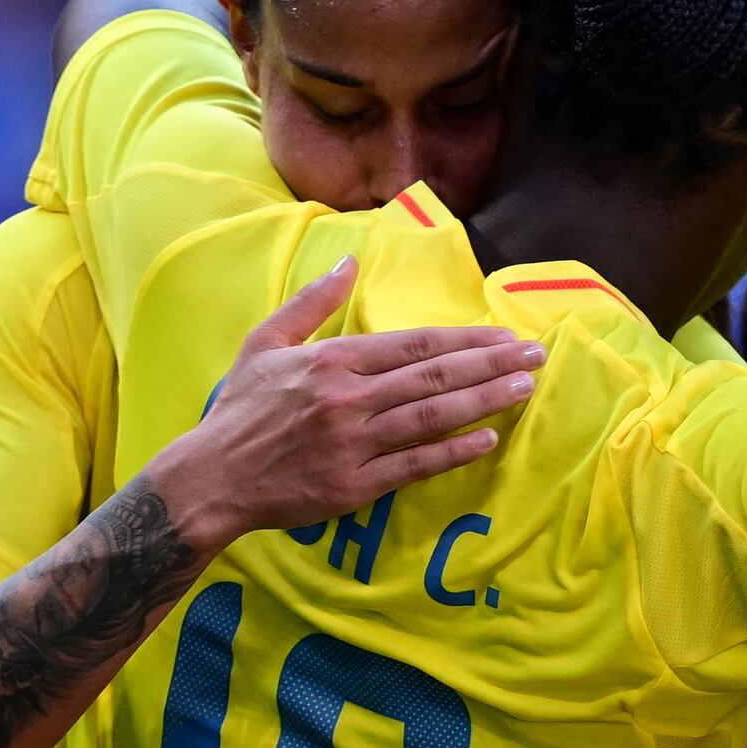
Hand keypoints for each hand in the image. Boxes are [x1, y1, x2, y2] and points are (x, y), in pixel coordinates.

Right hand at [156, 270, 538, 546]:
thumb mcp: (265, 342)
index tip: (505, 334)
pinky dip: (452, 453)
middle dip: (490, 364)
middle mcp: (348, 398)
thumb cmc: (239, 410)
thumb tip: (348, 261)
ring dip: (484, 401)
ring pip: (431, 418)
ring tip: (524, 388)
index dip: (465, 338)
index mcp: (332, 360)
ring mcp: (353, 444)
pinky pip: (414, 466)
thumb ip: (311, 302)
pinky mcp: (353, 486)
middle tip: (537, 356)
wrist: (209, 478)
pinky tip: (487, 439)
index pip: (414, 344)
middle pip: (433, 377)